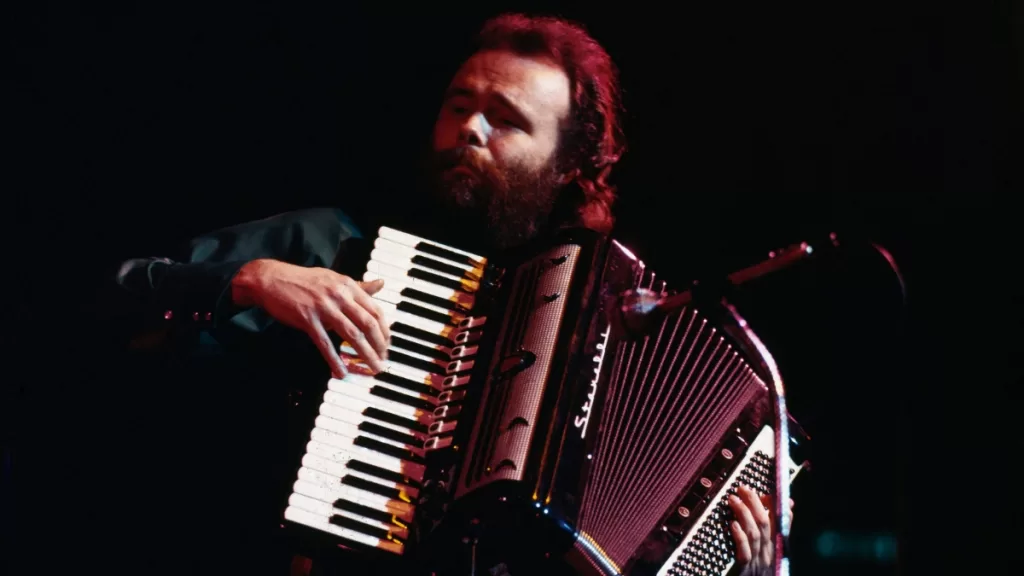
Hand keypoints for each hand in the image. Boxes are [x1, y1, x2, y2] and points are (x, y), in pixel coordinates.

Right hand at [231, 259, 389, 377]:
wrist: (271, 279)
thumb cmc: (304, 281)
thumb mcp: (334, 279)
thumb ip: (358, 286)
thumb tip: (381, 284)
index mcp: (348, 285)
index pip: (375, 309)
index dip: (385, 330)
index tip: (387, 344)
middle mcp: (339, 295)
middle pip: (368, 323)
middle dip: (379, 345)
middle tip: (383, 359)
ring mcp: (323, 307)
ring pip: (351, 334)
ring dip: (365, 354)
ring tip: (373, 367)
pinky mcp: (307, 319)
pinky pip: (325, 343)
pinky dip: (334, 359)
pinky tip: (341, 371)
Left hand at [728, 485, 794, 575]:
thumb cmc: (759, 570)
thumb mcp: (770, 549)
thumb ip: (776, 527)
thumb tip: (788, 503)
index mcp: (778, 546)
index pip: (783, 520)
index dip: (775, 504)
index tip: (764, 493)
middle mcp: (770, 552)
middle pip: (765, 523)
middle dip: (754, 502)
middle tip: (742, 489)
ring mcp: (758, 562)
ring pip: (755, 534)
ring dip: (743, 514)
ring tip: (733, 500)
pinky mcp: (745, 570)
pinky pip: (745, 552)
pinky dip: (740, 536)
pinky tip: (732, 524)